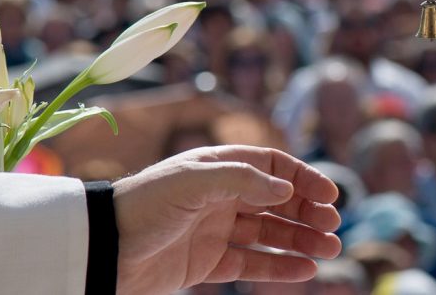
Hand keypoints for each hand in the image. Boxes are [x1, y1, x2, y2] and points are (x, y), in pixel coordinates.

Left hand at [113, 146, 341, 294]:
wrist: (103, 248)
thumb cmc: (144, 204)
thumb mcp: (193, 181)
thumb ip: (242, 180)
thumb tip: (285, 187)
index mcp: (219, 167)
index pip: (273, 166)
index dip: (303, 178)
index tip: (330, 195)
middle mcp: (221, 196)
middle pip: (277, 201)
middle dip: (308, 212)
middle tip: (333, 227)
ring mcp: (216, 229)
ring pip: (270, 233)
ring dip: (301, 239)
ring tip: (329, 250)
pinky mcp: (207, 262)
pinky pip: (252, 264)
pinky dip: (279, 266)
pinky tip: (305, 269)